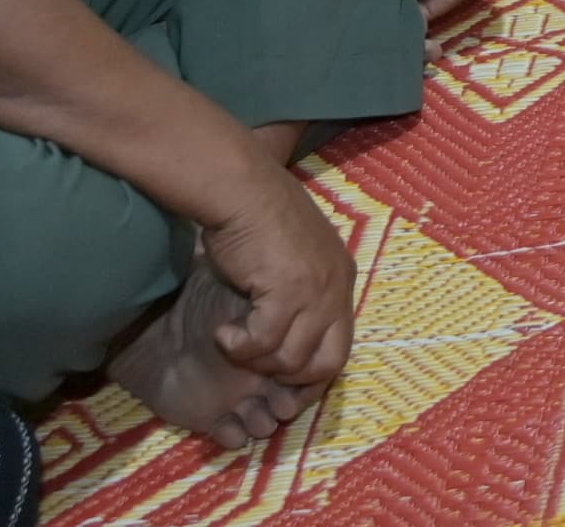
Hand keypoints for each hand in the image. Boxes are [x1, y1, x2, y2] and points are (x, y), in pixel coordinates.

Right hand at [197, 161, 357, 392]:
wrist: (241, 188)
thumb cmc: (257, 215)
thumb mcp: (292, 254)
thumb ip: (299, 288)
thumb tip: (286, 330)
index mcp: (341, 277)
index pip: (342, 345)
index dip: (312, 371)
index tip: (280, 377)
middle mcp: (337, 285)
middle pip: (328, 361)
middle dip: (290, 376)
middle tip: (255, 363)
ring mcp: (317, 289)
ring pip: (292, 359)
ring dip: (258, 361)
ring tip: (234, 342)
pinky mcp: (288, 290)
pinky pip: (264, 343)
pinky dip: (240, 347)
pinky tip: (223, 333)